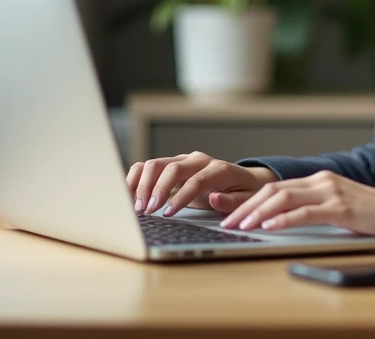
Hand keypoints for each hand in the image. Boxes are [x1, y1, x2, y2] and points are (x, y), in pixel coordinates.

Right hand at [126, 151, 278, 216]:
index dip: (181, 196)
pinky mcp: (170, 165)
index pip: (196, 180)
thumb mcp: (246, 199)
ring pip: (155, 164)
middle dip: (157, 189)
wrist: (241, 180)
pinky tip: (128, 196)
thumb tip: (214, 199)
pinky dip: (135, 179)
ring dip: (143, 185)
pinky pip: (148, 167)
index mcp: (218, 168)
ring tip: (137, 207)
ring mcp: (182, 160)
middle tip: (147, 211)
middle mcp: (197, 160)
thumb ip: (232, 201)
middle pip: (171, 168)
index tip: (168, 213)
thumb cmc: (243, 191)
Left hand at [219, 170, 374, 241]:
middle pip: (273, 190)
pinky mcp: (340, 208)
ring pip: (284, 198)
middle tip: (227, 223)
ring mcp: (331, 192)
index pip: (275, 187)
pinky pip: (305, 212)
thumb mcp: (338, 206)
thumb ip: (314, 207)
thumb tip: (283, 220)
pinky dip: (284, 219)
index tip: (232, 215)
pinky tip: (270, 227)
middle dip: (246, 206)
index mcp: (319, 180)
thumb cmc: (373, 215)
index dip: (250, 200)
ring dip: (258, 213)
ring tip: (242, 226)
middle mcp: (322, 181)